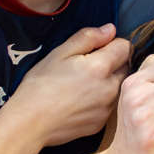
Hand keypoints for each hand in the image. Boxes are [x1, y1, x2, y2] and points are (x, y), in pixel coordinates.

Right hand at [6, 25, 129, 150]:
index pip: (124, 47)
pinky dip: (101, 100)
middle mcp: (110, 89)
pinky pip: (109, 105)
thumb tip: (111, 29)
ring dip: (108, 82)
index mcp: (100, 67)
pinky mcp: (101, 123)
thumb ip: (88, 37)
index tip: (94, 49)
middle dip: (111, 63)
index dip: (110, 44)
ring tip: (82, 86)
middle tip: (85, 68)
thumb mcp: (59, 53)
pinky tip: (80, 101)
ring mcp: (107, 109)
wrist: (29, 123)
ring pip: (118, 86)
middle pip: (124, 67)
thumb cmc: (40, 85)